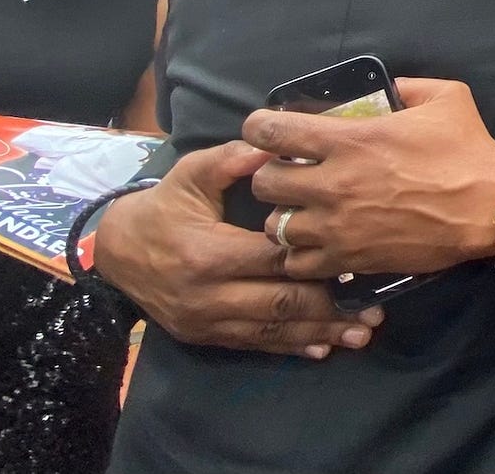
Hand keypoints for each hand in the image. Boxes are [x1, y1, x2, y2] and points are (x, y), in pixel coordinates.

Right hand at [94, 142, 382, 358]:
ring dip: (320, 334)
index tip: (356, 255)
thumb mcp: (191, 174)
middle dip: (331, 308)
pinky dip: (292, 347)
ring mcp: (208, 321)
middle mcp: (210, 295)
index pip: (273, 259)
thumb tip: (268, 147)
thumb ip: (231, 159)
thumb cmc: (165, 206)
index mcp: (209, 253)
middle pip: (280, 304)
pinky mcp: (207, 337)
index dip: (316, 258)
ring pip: (272, 332)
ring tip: (362, 334)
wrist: (119, 251)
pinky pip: (255, 345)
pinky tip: (324, 348)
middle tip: (374, 311)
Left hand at [245, 78, 494, 279]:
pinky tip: (316, 243)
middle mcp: (335, 183)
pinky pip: (300, 263)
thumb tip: (390, 87)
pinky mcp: (352, 259)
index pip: (273, 132)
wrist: (494, 208)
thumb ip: (409, 86)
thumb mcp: (445, 97)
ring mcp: (340, 226)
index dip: (260, 127)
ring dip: (284, 216)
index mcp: (350, 139)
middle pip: (265, 183)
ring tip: (301, 212)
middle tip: (290, 173)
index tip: (267, 130)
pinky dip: (301, 254)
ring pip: (276, 227)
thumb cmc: (468, 151)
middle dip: (271, 174)